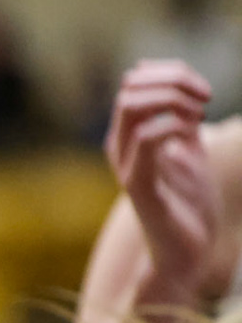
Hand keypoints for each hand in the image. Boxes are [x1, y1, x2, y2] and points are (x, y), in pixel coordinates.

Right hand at [106, 61, 231, 307]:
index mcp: (128, 136)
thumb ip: (179, 116)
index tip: (204, 93)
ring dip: (173, 99)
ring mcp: (125, 165)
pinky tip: (191, 134)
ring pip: (133, 106)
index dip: (171, 73)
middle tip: (205, 100)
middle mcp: (119, 147)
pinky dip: (173, 125)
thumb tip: (170, 79)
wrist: (186, 249)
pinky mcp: (139, 185)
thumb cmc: (187, 201)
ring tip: (198, 115)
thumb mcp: (187, 147)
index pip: (134, 81)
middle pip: (130, 87)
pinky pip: (147, 140)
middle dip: (173, 81)